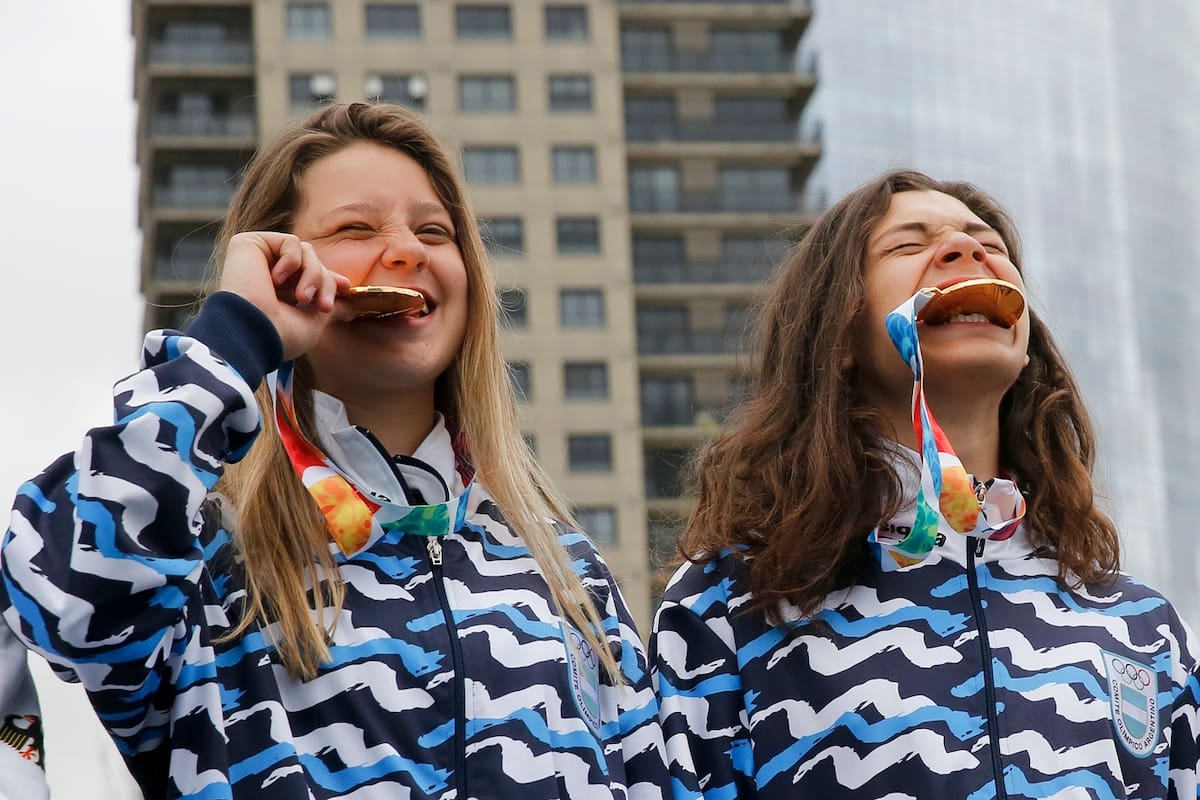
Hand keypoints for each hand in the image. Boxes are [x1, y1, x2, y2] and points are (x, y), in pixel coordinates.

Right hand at [215, 232, 351, 359]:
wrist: (253, 333)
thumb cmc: (280, 335)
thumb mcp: (313, 322)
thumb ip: (330, 306)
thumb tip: (351, 307)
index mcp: (281, 294)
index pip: (312, 276)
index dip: (331, 280)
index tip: (346, 288)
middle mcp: (269, 276)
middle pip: (313, 262)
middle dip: (324, 282)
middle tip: (324, 306)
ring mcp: (258, 260)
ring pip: (305, 251)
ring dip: (312, 275)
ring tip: (302, 298)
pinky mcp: (248, 244)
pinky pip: (290, 242)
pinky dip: (292, 261)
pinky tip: (276, 281)